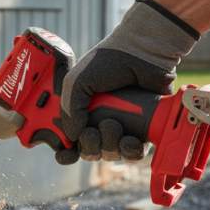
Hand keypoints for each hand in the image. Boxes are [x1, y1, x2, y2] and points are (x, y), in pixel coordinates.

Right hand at [60, 0, 198, 161]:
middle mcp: (100, 122)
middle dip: (90, 146)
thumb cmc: (108, 62)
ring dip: (110, 146)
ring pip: (111, 154)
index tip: (67, 154)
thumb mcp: (76, 81)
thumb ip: (69, 111)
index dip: (67, 153)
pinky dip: (130, 150)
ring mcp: (122, 128)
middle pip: (90, 152)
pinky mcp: (143, 131)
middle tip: (93, 129)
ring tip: (114, 124)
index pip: (70, 143)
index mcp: (82, 112)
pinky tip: (129, 138)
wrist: (142, 54)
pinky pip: (134, 153)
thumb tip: (73, 138)